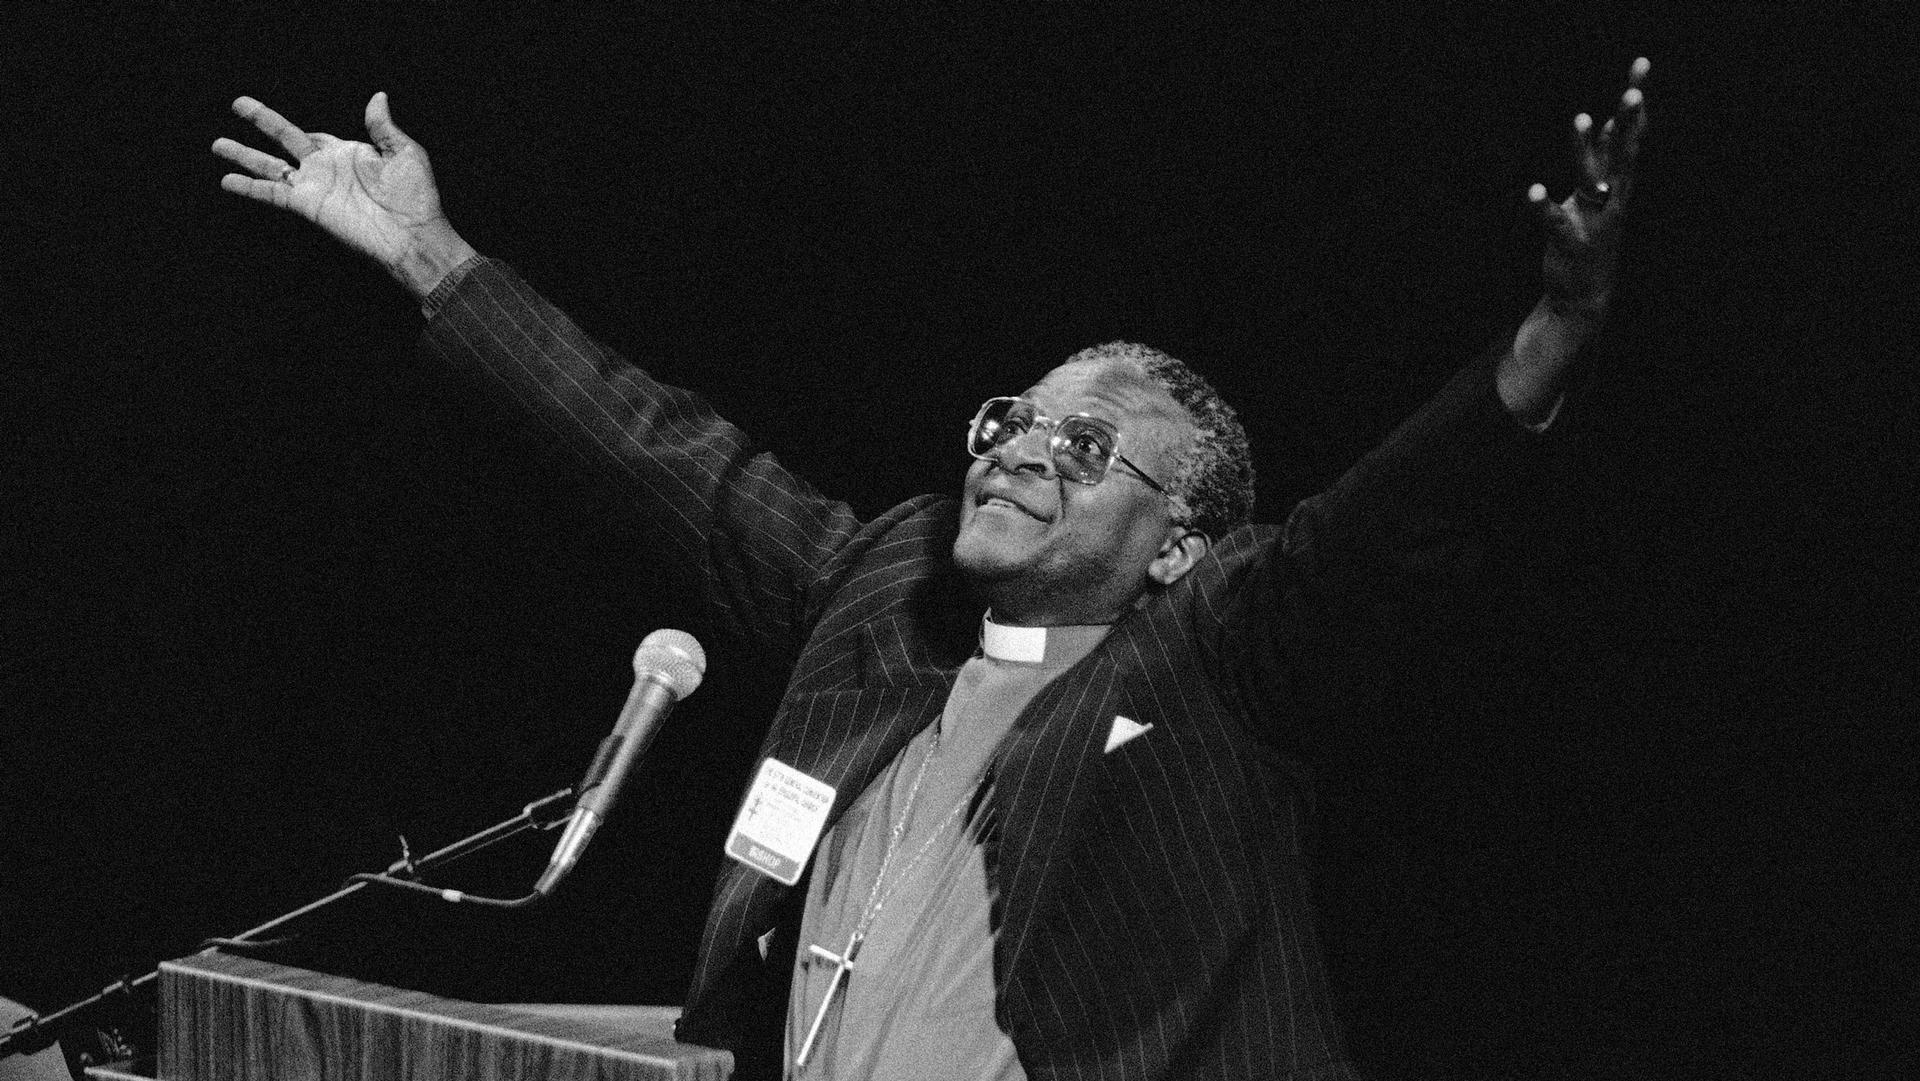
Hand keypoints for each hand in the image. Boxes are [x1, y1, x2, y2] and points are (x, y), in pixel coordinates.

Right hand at [212, 93, 475, 298]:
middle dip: (261, 121)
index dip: (303, 129)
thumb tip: (378, 97)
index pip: (316, 136)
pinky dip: (249, 187)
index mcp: (349, 153)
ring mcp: (315, 187)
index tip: (284, 122)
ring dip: (243, 154)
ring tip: (217, 144)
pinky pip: (272, 194)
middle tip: (237, 104)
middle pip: (284, 139)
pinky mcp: (308, 206)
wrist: (412, 235)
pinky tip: (226, 180)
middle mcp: (326, 168)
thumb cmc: (416, 197)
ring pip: (270, 165)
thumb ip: (383, 126)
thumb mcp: (405, 153)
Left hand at [1500, 58, 1650, 422]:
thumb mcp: (1603, 193)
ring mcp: (1593, 219)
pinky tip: (1532, 190)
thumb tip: (1611, 121)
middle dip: (1627, 122)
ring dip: (1584, 149)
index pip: (1630, 136)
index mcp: (1618, 184)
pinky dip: (1544, 206)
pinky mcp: (1570, 241)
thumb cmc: (1592, 236)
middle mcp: (1611, 198)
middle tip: (1634, 92)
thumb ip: (1606, 157)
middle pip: (1622, 153)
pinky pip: (1556, 220)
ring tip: (1579, 119)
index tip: (1640, 69)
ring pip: (1591, 179)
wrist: (1585, 296)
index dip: (1636, 106)